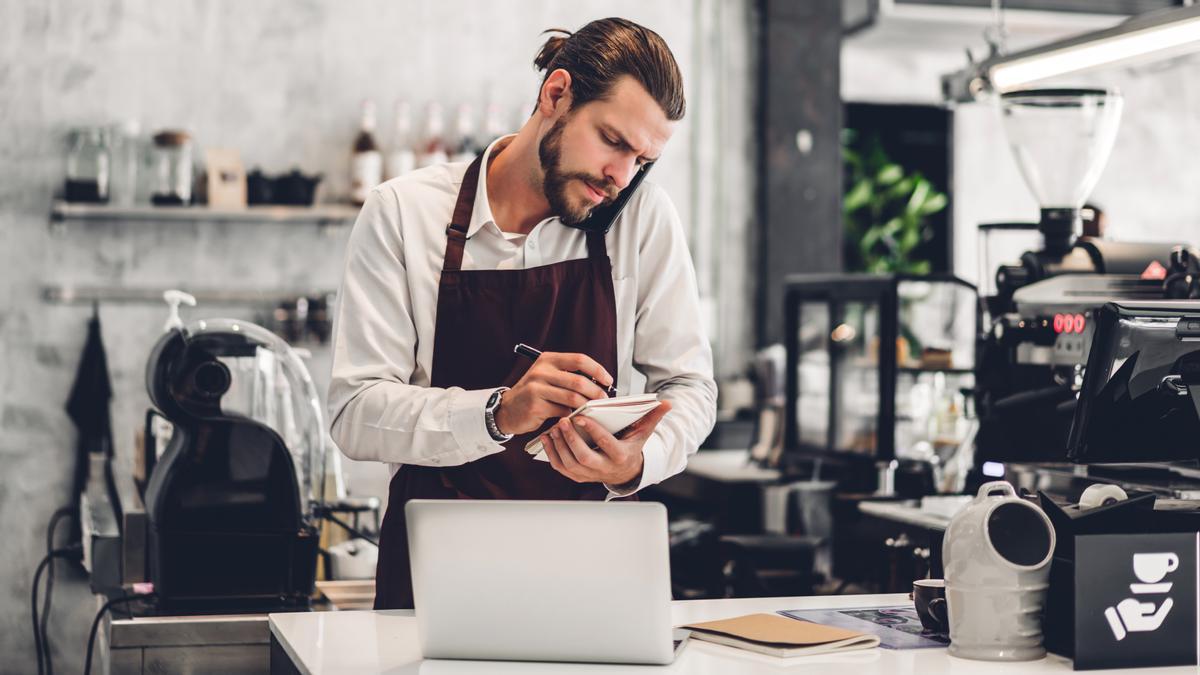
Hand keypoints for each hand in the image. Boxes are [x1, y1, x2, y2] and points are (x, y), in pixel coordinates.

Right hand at [494, 352, 613, 435]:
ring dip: (587, 405)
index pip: (579, 360)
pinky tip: (577, 418)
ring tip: (593, 409)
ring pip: (572, 398)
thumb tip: (599, 383)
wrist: (507, 409)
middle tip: (603, 399)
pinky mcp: (536, 406)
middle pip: (578, 381)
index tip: (608, 380)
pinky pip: (563, 412)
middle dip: (595, 392)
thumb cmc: (534, 393)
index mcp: (548, 360)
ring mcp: (537, 389)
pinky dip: (573, 416)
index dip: (597, 370)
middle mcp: (541, 372)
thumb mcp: (548, 376)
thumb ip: (569, 376)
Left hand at [542, 400, 672, 486]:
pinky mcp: (578, 476)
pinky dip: (552, 454)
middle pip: (583, 457)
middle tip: (563, 421)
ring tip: (554, 427)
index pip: (605, 444)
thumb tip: (667, 403)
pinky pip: (561, 468)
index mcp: (620, 455)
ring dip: (559, 446)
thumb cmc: (631, 446)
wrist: (625, 471)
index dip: (593, 431)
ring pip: (570, 464)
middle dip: (571, 439)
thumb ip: (652, 417)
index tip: (581, 416)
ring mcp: (589, 474)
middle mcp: (604, 468)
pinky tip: (547, 438)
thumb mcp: (643, 433)